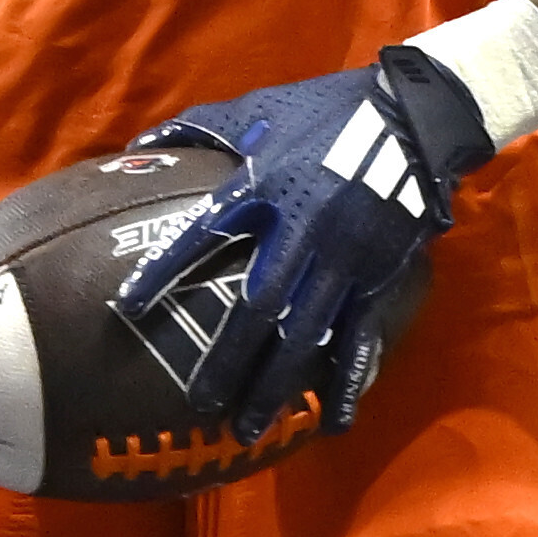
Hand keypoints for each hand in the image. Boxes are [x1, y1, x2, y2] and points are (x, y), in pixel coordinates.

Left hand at [111, 46, 493, 442]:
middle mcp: (299, 229)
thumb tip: (139, 143)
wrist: (410, 117)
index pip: (203, 234)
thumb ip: (198, 129)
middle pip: (257, 306)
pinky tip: (332, 421)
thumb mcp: (258, 110)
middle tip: (201, 402)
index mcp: (263, 186)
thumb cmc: (324, 111)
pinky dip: (346, 381)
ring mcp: (341, 258)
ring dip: (275, 383)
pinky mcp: (376, 275)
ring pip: (304, 333)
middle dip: (228, 358)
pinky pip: (358, 337)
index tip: (127, 308)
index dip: (164, 270)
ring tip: (249, 427)